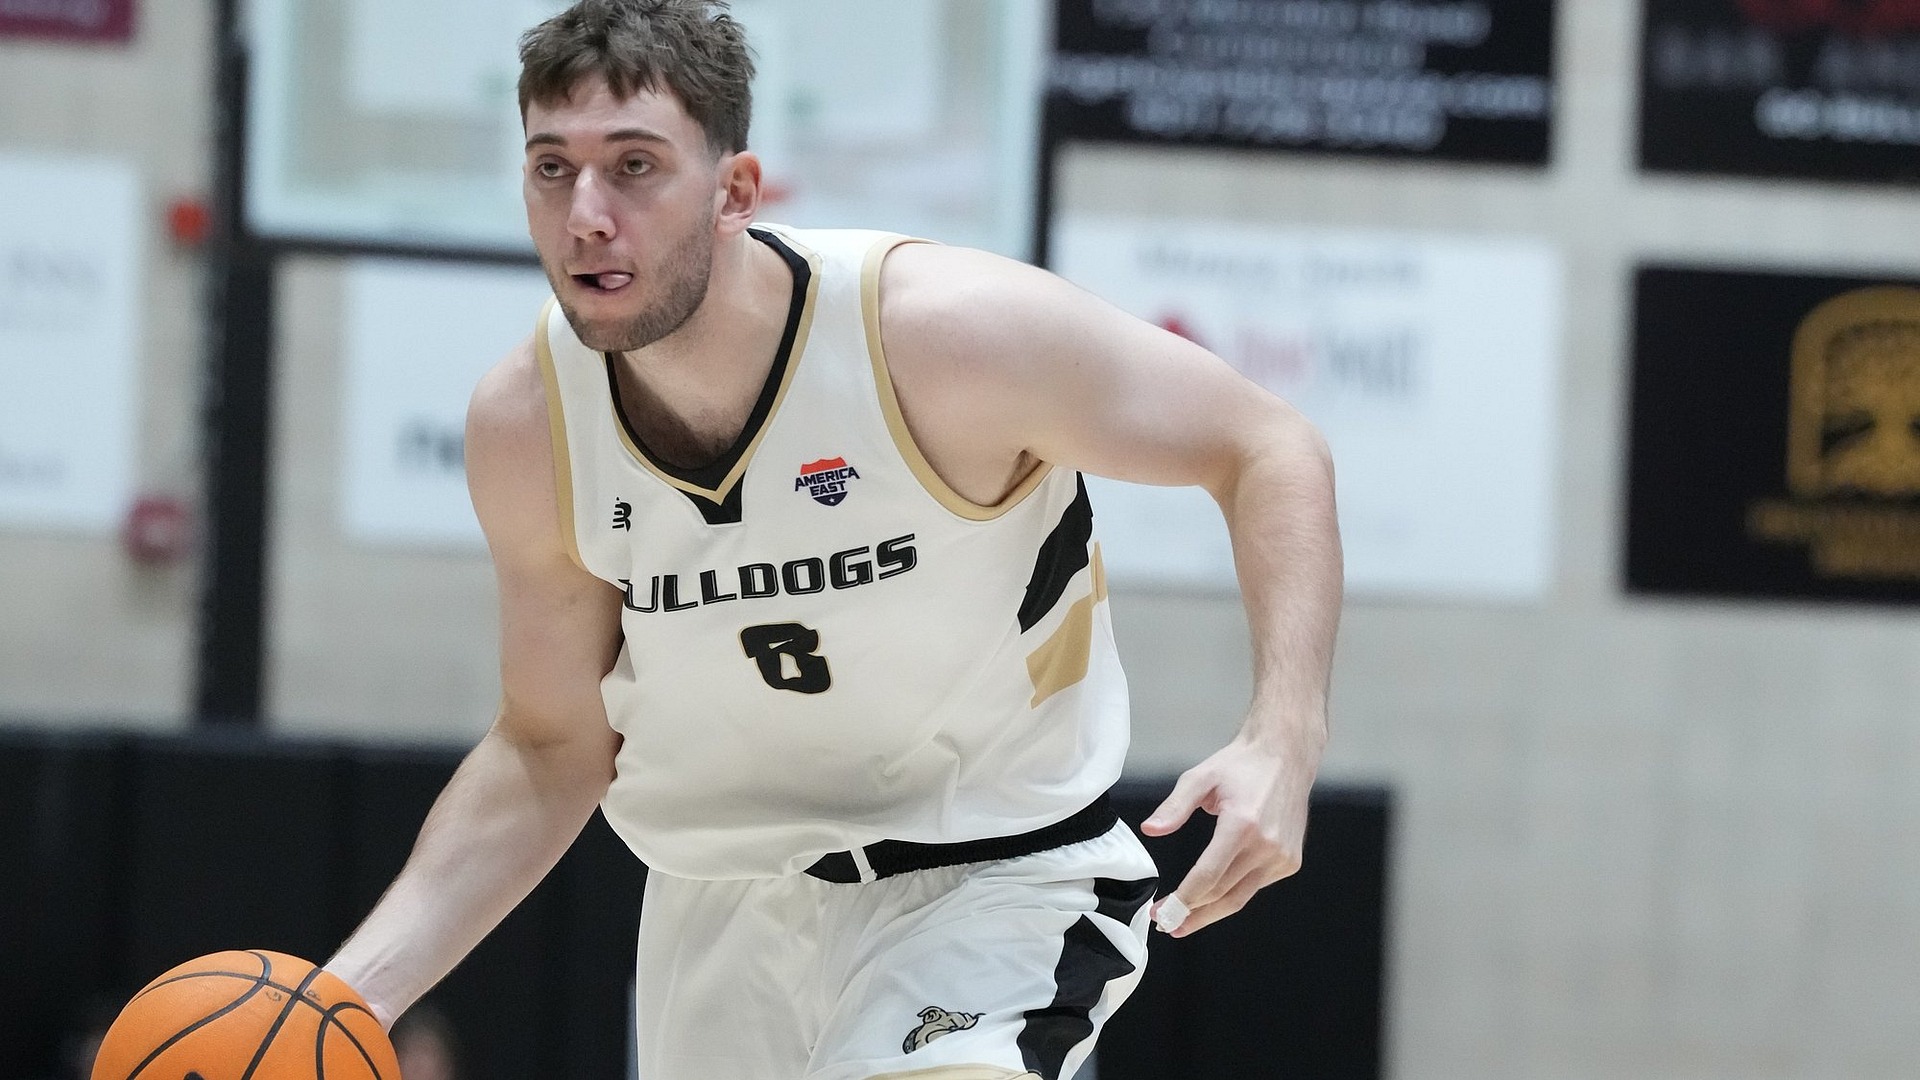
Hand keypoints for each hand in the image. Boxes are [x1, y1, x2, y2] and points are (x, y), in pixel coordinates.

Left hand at [1138, 731, 1315, 936]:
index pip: (1208, 877)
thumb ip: (1174, 807)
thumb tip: (1151, 830)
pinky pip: (1254, 887)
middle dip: (1190, 913)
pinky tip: (1211, 898)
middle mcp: (1266, 846)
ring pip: (1239, 898)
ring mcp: (1282, 857)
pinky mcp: (1290, 862)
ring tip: (1182, 922)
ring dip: (1209, 913)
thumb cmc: (1241, 765)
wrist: (1286, 755)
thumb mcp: (1200, 777)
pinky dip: (1231, 895)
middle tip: (1164, 922)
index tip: (1160, 913)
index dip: (1182, 899)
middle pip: (1222, 894)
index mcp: (1242, 825)